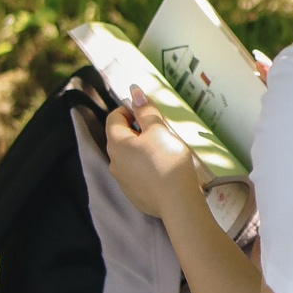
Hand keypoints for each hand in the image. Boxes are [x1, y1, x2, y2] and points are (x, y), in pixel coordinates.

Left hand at [105, 88, 198, 218]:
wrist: (178, 201)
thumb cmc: (168, 161)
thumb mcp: (159, 129)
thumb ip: (145, 110)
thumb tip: (134, 91)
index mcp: (116, 143)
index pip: (114, 117)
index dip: (130, 110)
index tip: (147, 112)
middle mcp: (114, 162)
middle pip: (121, 138)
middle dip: (138, 130)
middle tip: (160, 131)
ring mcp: (123, 181)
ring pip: (129, 158)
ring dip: (142, 150)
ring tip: (164, 152)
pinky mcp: (134, 195)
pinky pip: (137, 175)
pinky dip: (147, 169)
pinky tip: (163, 171)